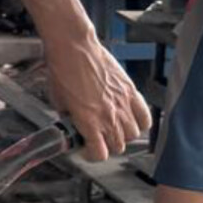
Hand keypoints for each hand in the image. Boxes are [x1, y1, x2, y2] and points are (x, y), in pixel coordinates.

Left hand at [43, 28, 149, 162]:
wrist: (74, 47)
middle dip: (108, 146)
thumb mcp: (57, 99)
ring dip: (124, 135)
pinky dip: (141, 123)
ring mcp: (123, 104)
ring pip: (133, 134)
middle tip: (100, 139)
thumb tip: (72, 120)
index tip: (88, 151)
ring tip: (114, 129)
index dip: (93, 155)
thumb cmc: (62, 69)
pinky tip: (132, 121)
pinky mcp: (131, 92)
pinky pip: (145, 117)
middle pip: (118, 146)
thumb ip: (68, 115)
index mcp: (88, 121)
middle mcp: (109, 116)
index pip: (100, 153)